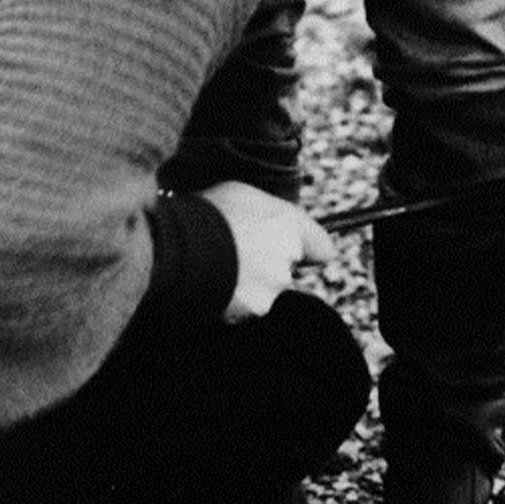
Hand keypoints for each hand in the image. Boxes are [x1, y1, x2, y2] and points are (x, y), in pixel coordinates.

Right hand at [199, 181, 334, 322]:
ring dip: (249, 284)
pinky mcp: (255, 308)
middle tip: (236, 253)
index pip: (323, 248)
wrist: (181, 247)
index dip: (311, 250)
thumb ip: (266, 213)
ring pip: (266, 289)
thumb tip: (268, 223)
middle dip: (267, 266)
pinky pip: (246, 306)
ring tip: (219, 267)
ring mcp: (273, 286)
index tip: (305, 254)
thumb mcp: (241, 194)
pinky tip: (214, 283)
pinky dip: (233, 300)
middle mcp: (288, 258)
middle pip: (286, 269)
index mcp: (289, 225)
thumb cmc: (208, 213)